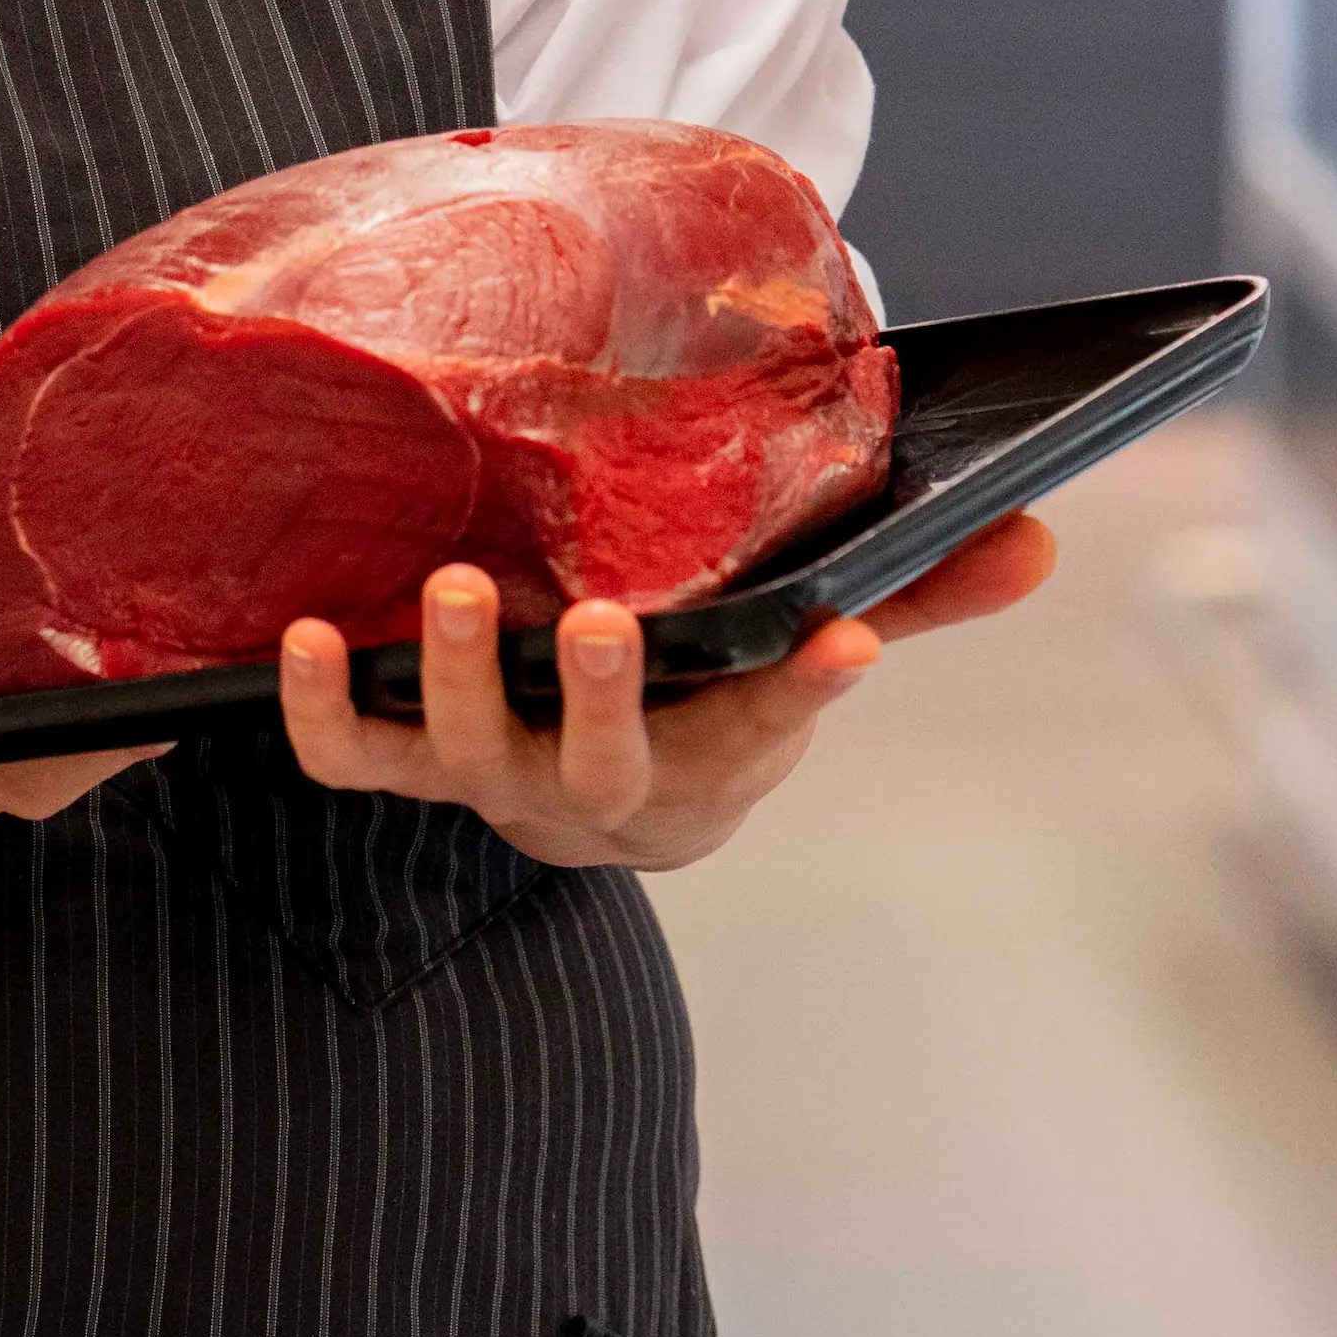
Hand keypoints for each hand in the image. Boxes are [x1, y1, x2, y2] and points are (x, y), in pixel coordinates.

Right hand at [0, 427, 167, 864]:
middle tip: (166, 483)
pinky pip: (69, 703)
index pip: (126, 676)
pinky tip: (70, 566)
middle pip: (141, 682)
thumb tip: (11, 406)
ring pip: (113, 694)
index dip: (165, 588)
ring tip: (127, 512)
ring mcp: (0, 782)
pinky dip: (79, 640)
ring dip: (123, 612)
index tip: (183, 506)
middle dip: (160, 589)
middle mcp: (6, 775)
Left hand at [274, 515, 1056, 875]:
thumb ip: (912, 595)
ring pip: (469, 755)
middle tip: (609, 620)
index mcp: (711, 751)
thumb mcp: (808, 653)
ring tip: (455, 591)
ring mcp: (497, 770)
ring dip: (460, 679)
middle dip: (610, 696)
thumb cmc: (709, 695)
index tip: (838, 640)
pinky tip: (301, 634)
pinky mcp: (412, 754)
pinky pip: (353, 756)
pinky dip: (318, 711)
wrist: (600, 798)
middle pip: (605, 760)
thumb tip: (1035, 539)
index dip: (807, 692)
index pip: (772, 723)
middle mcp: (599, 777)